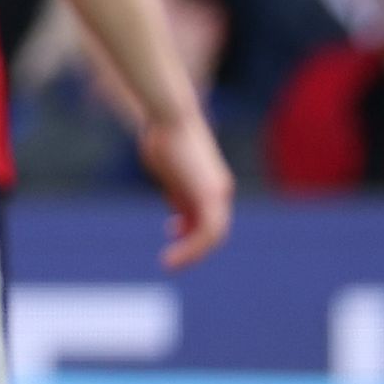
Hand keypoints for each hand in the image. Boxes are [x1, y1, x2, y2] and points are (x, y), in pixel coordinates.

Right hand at [141, 107, 233, 269]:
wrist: (171, 118)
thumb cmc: (163, 135)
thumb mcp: (169, 171)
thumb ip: (177, 192)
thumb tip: (178, 212)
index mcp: (211, 183)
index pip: (207, 216)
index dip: (190, 230)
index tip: (170, 231)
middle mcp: (220, 191)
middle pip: (214, 230)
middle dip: (193, 247)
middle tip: (171, 261)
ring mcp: (218, 194)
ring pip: (213, 236)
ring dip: (191, 254)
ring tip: (168, 264)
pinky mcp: (211, 198)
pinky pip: (207, 233)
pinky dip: (191, 249)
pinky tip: (172, 256)